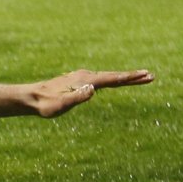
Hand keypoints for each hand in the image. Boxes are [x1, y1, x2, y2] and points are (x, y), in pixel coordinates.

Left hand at [20, 69, 151, 116]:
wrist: (31, 98)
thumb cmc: (46, 105)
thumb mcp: (62, 105)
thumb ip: (77, 97)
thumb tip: (93, 89)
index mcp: (86, 80)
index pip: (113, 79)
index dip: (131, 78)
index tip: (146, 76)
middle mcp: (86, 76)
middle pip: (114, 76)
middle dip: (133, 77)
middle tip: (151, 76)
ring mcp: (82, 77)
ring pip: (108, 77)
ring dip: (124, 78)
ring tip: (139, 78)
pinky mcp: (78, 81)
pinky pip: (101, 80)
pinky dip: (113, 80)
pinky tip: (115, 81)